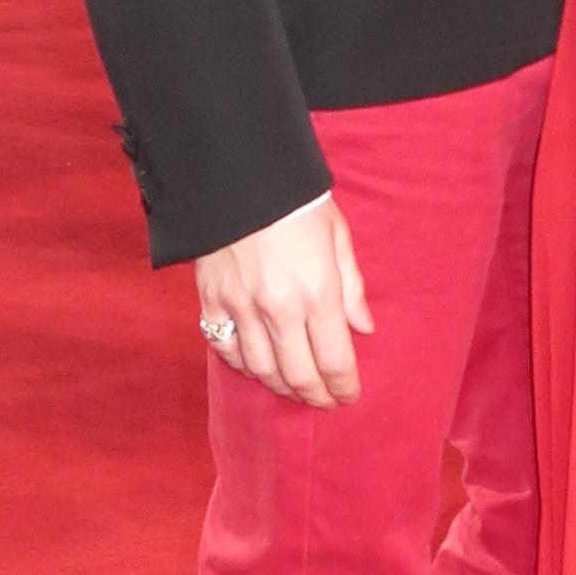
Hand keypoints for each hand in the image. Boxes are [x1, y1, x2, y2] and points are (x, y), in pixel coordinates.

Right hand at [195, 198, 372, 406]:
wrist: (238, 174)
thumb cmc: (296, 202)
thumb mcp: (338, 237)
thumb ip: (352, 288)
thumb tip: (363, 328)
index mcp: (317, 293)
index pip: (334, 361)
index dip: (343, 386)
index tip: (349, 395)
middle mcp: (278, 309)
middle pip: (298, 375)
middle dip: (315, 396)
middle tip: (324, 401)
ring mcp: (240, 308)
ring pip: (261, 370)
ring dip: (280, 386)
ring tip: (293, 388)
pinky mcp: (211, 300)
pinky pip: (225, 348)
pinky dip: (242, 365)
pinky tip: (256, 365)